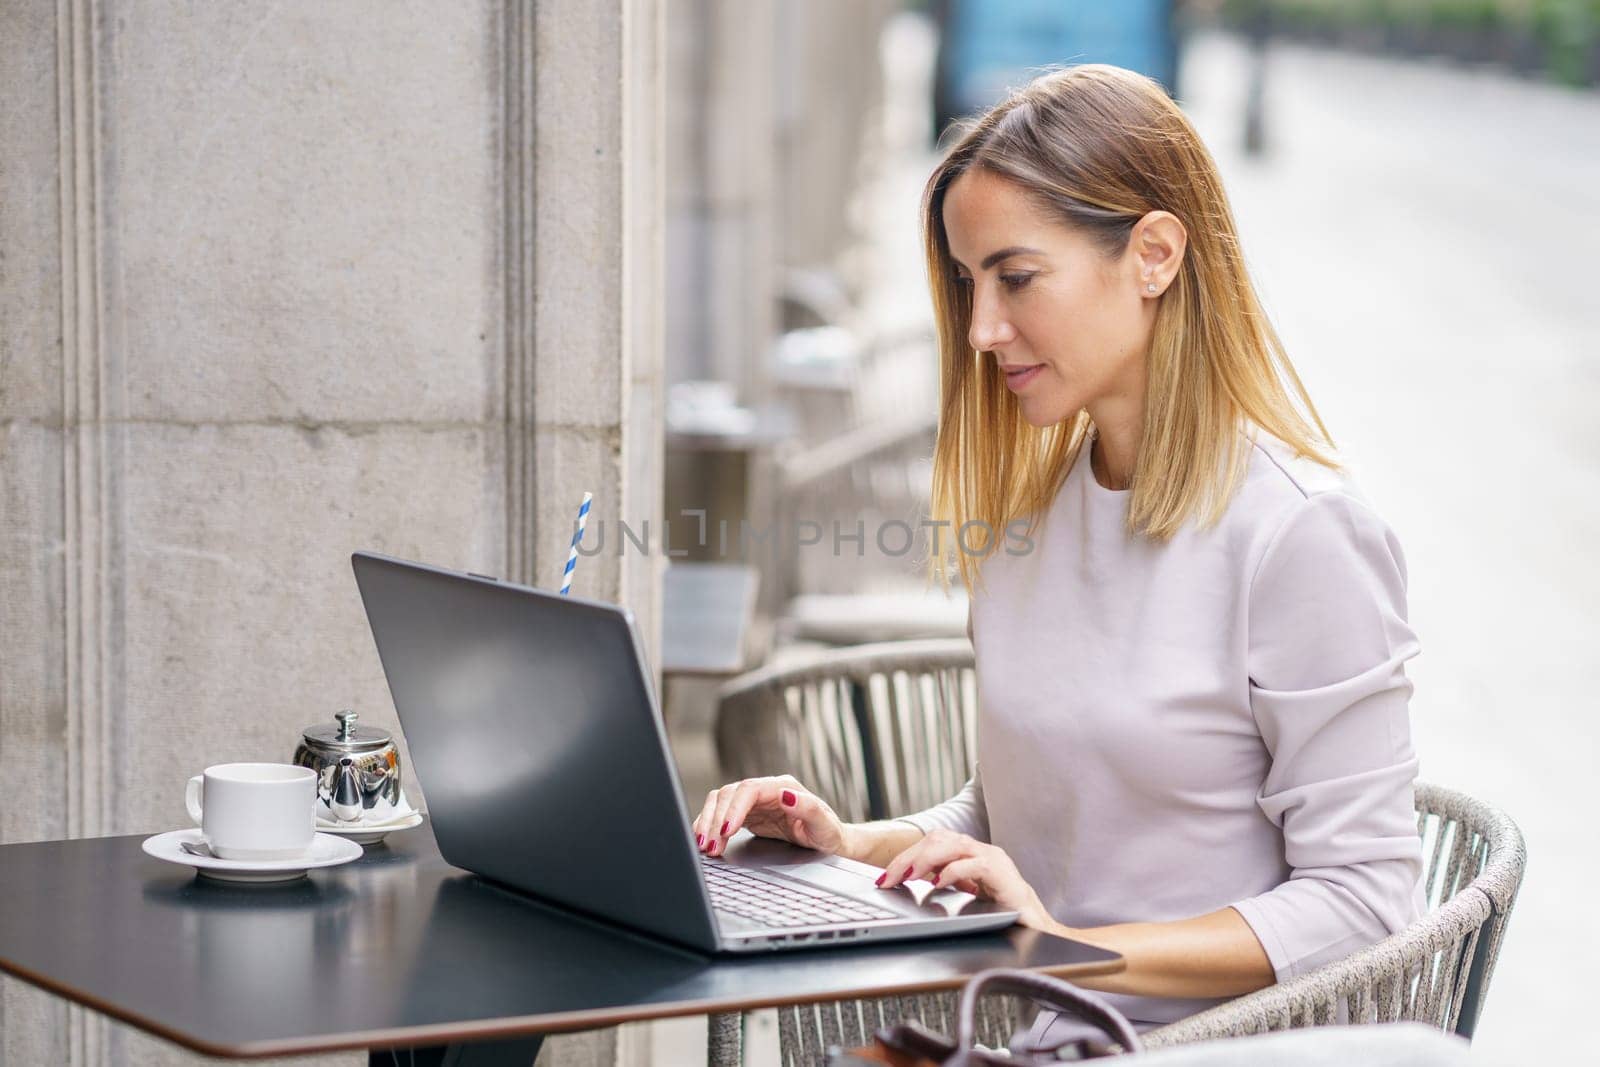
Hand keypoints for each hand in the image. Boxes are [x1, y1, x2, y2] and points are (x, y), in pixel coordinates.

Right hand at [692, 775, 846, 857]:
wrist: (828, 842)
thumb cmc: (829, 833)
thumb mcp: (824, 824)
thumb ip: (808, 808)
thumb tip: (787, 795)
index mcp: (783, 787)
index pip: (749, 790)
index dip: (734, 808)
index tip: (727, 830)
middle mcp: (766, 790)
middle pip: (729, 794)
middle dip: (716, 820)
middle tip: (709, 845)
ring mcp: (755, 801)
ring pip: (721, 802)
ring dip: (709, 822)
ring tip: (704, 846)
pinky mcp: (747, 814)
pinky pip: (721, 814)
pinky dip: (710, 826)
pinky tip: (705, 841)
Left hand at [877, 829, 1053, 929]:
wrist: (1036, 924)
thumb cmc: (1001, 911)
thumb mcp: (966, 895)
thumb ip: (944, 883)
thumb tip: (912, 882)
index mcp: (969, 853)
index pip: (933, 843)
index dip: (907, 856)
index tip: (886, 875)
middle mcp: (979, 850)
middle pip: (937, 840)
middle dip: (908, 858)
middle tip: (889, 878)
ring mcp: (992, 858)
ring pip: (951, 845)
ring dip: (924, 860)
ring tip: (906, 877)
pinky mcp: (1001, 872)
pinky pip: (973, 864)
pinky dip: (952, 872)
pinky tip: (937, 883)